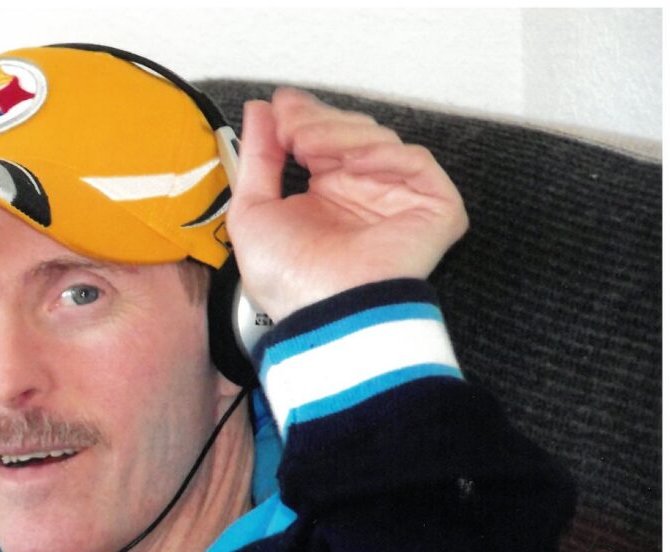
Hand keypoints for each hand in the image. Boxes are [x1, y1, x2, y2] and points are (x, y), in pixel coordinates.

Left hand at [228, 87, 467, 321]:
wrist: (324, 312)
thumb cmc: (288, 279)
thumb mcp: (252, 212)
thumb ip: (257, 158)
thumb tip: (259, 111)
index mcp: (327, 196)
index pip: (326, 139)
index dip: (305, 116)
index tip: (280, 105)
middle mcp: (363, 194)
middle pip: (352, 133)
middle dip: (318, 120)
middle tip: (292, 127)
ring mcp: (398, 199)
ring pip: (380, 140)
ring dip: (341, 134)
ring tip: (306, 146)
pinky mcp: (434, 208)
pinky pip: (417, 162)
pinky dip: (384, 154)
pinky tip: (352, 162)